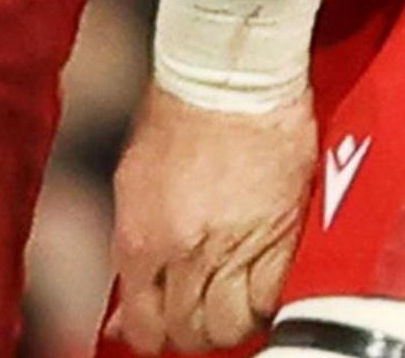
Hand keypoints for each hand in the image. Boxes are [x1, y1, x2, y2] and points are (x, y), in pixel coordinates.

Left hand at [107, 85, 314, 353]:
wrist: (230, 73)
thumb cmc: (177, 111)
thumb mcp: (131, 181)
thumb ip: (130, 250)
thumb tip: (123, 310)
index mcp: (140, 240)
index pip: (143, 329)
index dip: (153, 334)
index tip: (162, 325)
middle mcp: (186, 254)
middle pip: (190, 335)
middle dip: (192, 331)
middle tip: (198, 308)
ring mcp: (236, 248)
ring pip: (233, 328)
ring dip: (230, 322)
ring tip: (231, 299)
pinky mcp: (282, 236)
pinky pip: (274, 299)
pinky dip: (267, 302)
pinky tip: (261, 285)